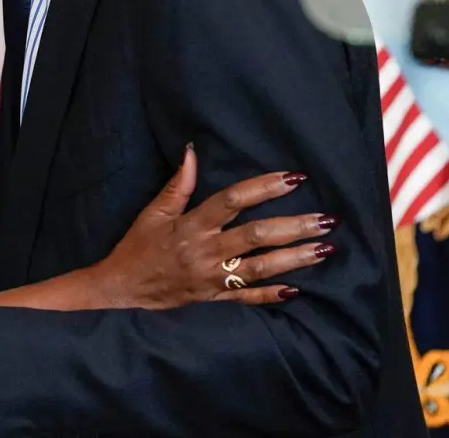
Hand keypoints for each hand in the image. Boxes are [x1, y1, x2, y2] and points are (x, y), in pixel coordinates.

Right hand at [90, 145, 336, 307]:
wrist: (121, 289)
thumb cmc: (138, 246)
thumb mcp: (154, 212)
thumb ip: (178, 184)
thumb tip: (193, 151)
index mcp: (192, 225)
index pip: (233, 201)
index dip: (264, 188)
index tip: (294, 178)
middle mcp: (206, 251)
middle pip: (256, 236)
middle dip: (294, 226)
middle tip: (326, 219)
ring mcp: (213, 277)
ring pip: (260, 267)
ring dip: (294, 258)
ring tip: (325, 248)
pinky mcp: (214, 298)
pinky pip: (247, 298)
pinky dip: (271, 294)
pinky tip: (298, 289)